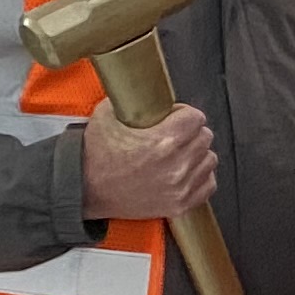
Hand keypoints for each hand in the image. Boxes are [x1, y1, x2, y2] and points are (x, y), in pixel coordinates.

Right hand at [80, 103, 214, 219]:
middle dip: (190, 133)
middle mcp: (177, 164)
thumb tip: (142, 90)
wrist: (85, 190)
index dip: (184, 114)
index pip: (196, 118)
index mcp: (164, 140)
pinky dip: (199, 177)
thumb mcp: (107, 116)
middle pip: (205, 137)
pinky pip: (208, 184)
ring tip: (178, 154)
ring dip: (197, 154)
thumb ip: (130, 100)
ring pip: (209, 160)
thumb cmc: (94, 157)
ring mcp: (181, 186)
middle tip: (175, 135)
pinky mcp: (181, 203)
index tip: (175, 117)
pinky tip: (184, 172)